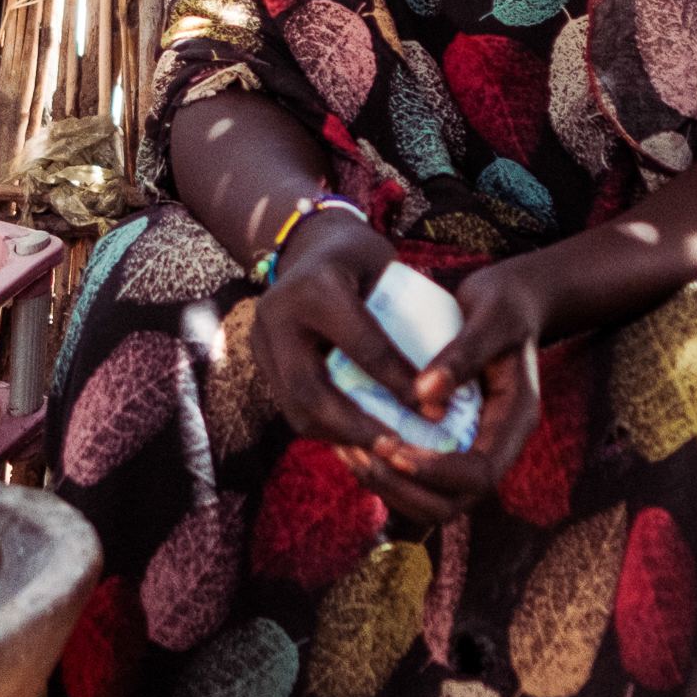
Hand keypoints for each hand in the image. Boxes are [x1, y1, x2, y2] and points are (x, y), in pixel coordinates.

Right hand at [250, 212, 413, 455]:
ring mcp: (262, 339)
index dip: (398, 383)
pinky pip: (291, 406)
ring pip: (294, 407)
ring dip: (338, 436)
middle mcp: (279, 315)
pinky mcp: (260, 358)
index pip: (361, 346)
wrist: (309, 245)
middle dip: (355, 426)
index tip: (432, 410)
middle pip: (310, 389)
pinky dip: (326, 428)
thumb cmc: (360, 258)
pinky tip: (357, 440)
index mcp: (317, 286)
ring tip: (378, 451)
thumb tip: (436, 384)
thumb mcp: (385, 270)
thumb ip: (401, 317)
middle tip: (395, 448)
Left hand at [350, 259, 547, 521]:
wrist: (507, 303)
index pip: (482, 473)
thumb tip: (424, 393)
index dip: (438, 471)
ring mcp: (468, 449)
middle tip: (365, 454)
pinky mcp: (443, 443)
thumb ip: (465, 352)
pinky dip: (381, 472)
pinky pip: (413, 477)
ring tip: (350, 451)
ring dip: (387, 487)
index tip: (396, 449)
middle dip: (405, 488)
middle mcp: (493, 446)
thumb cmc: (504, 304)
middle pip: (452, 502)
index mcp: (514, 422)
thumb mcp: (493, 316)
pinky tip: (348, 442)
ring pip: (428, 501)